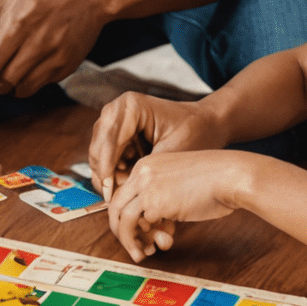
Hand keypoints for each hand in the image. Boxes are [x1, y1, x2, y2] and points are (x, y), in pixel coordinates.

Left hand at [0, 0, 105, 98]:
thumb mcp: (3, 0)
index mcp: (15, 26)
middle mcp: (35, 45)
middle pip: (0, 83)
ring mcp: (53, 58)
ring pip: (19, 90)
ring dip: (8, 84)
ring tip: (10, 67)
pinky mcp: (66, 67)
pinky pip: (38, 87)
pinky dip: (28, 82)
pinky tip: (30, 64)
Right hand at [88, 92, 228, 200]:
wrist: (208, 123)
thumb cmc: (196, 132)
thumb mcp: (172, 151)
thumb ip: (145, 170)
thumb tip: (122, 194)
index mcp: (131, 106)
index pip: (109, 142)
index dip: (107, 170)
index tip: (109, 194)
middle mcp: (117, 109)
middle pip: (98, 147)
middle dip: (105, 174)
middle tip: (114, 199)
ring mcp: (115, 119)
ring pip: (99, 153)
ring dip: (109, 173)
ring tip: (126, 191)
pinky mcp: (118, 131)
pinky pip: (107, 155)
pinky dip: (115, 170)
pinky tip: (129, 181)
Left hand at [107, 150, 244, 261]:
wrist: (231, 176)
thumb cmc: (216, 181)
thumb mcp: (179, 182)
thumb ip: (162, 197)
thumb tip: (150, 223)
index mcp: (147, 164)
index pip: (125, 192)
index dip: (129, 214)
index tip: (141, 230)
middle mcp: (142, 173)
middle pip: (116, 204)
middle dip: (121, 229)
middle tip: (132, 246)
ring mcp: (145, 187)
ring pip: (121, 217)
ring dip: (127, 240)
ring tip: (139, 254)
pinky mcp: (154, 202)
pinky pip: (139, 225)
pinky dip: (143, 240)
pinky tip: (159, 246)